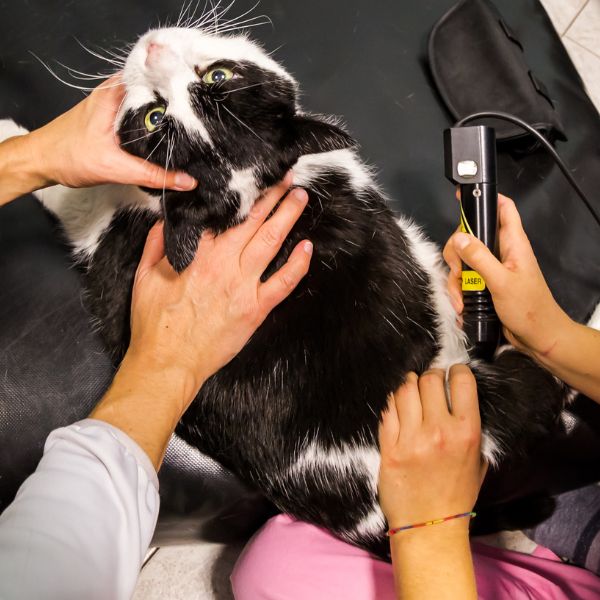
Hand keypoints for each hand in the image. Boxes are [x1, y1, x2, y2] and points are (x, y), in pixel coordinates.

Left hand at [24, 74, 196, 190]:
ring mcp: (113, 102)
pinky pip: (140, 113)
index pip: (155, 79)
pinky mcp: (112, 114)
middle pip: (155, 90)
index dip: (179, 87)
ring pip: (148, 102)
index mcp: (115, 93)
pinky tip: (166, 135)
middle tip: (201, 117)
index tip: (200, 99)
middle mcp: (115, 91)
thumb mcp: (116, 168)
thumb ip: (154, 175)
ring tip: (191, 125)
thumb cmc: (68, 155)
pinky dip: (153, 123)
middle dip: (177, 102)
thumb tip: (186, 181)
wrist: (42, 160)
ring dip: (166, 113)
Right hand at [126, 174, 311, 413]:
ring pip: (271, 243)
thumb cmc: (156, 324)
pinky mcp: (256, 309)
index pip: (222, 216)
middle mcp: (224, 265)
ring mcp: (243, 287)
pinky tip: (308, 247)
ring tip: (300, 197)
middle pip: (252, 222)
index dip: (239, 195)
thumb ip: (157, 245)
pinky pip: (283, 283)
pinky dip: (298, 264)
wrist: (168, 363)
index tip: (250, 180)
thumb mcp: (145, 277)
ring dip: (287, 217)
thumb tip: (166, 221)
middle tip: (286, 178)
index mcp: (197, 255)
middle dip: (271, 196)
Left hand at [378, 366, 485, 529]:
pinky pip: (388, 411)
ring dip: (408, 384)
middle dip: (430, 375)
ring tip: (411, 387)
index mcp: (466, 432)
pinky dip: (393, 403)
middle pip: (429, 380)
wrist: (430, 525)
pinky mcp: (389, 447)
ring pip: (405, 390)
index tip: (452, 372)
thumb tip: (459, 397)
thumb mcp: (478, 460)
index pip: (461, 381)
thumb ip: (470, 428)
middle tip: (429, 381)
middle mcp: (439, 431)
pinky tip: (398, 406)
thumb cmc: (456, 494)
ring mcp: (411, 439)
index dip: (456, 370)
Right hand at [443, 194, 569, 356]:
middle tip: (458, 271)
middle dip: (456, 253)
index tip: (464, 197)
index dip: (485, 199)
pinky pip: (464, 280)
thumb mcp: (501, 282)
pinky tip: (462, 305)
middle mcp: (501, 252)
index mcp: (513, 243)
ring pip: (462, 261)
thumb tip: (459, 238)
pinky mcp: (484, 284)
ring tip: (461, 297)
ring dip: (456, 279)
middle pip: (470, 236)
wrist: (537, 337)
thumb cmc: (529, 309)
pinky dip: (458, 291)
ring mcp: (491, 268)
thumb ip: (479, 258)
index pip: (503, 209)